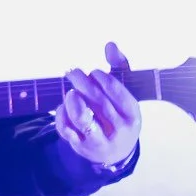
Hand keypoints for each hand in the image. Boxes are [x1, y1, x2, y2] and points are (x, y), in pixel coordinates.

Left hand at [57, 43, 140, 169]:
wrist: (116, 151)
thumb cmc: (119, 113)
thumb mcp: (125, 93)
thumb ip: (119, 67)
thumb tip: (110, 44)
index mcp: (133, 114)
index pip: (117, 92)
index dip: (102, 79)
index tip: (93, 72)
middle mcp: (120, 129)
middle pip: (98, 102)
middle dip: (83, 83)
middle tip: (72, 72)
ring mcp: (101, 140)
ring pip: (83, 119)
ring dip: (73, 101)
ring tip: (71, 92)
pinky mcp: (83, 147)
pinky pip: (67, 129)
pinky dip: (62, 115)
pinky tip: (64, 106)